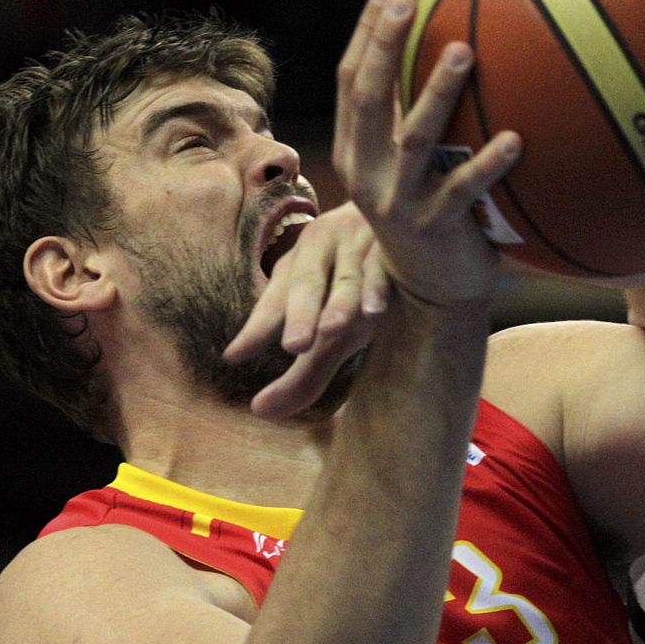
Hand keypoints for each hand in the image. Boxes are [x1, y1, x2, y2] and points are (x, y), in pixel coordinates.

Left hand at [224, 202, 389, 418]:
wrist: (409, 230)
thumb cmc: (361, 290)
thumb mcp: (332, 335)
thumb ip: (302, 376)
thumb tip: (259, 412)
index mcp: (298, 268)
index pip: (273, 303)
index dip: (257, 328)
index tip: (235, 356)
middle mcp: (322, 248)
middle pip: (306, 284)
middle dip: (300, 315)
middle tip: (293, 347)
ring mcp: (358, 242)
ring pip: (347, 277)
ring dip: (339, 303)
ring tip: (330, 331)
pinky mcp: (394, 244)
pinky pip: (385, 267)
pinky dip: (379, 288)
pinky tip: (374, 311)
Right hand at [330, 0, 521, 307]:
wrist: (432, 289)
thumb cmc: (430, 209)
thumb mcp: (412, 162)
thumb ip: (417, 113)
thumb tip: (459, 39)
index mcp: (356, 149)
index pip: (351, 81)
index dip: (367, 33)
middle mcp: (367, 173)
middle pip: (368, 99)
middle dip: (384, 45)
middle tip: (408, 0)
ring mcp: (397, 202)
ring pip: (413, 139)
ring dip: (437, 93)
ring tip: (463, 50)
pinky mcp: (433, 228)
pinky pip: (463, 191)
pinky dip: (488, 164)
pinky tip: (516, 139)